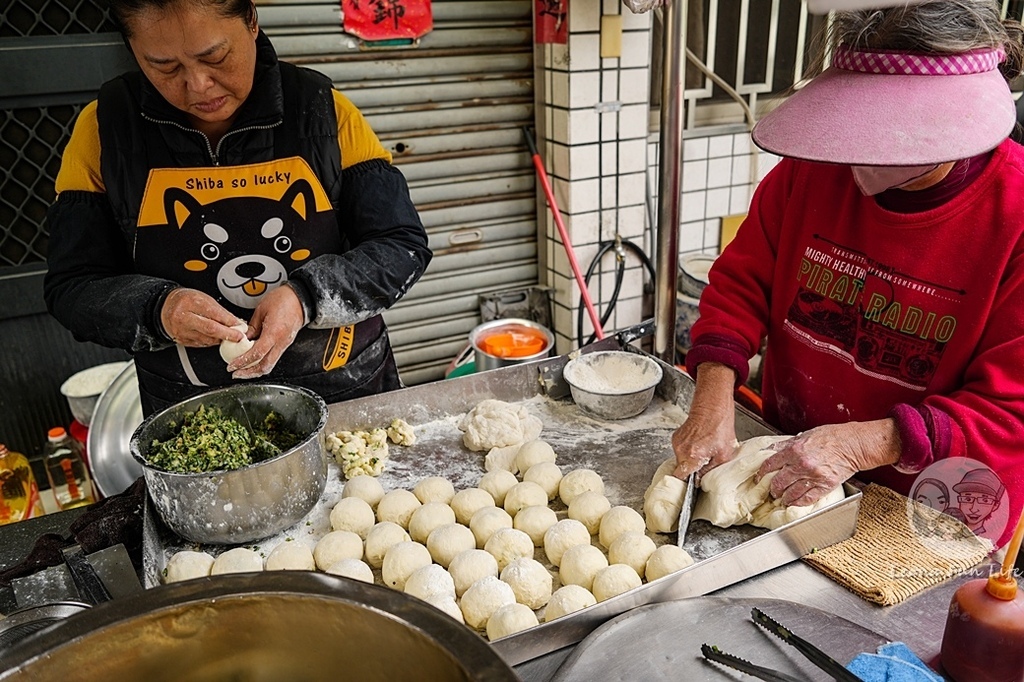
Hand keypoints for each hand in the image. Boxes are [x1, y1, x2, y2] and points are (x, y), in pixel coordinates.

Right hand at [160, 287, 244, 346]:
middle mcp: (184, 318)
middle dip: (228, 334)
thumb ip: (219, 311)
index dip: (229, 321)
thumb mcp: (203, 299)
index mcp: (190, 303)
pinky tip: (216, 338)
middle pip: (210, 329)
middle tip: (239, 337)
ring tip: (229, 336)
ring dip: (221, 339)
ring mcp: (182, 331)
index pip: (213, 313)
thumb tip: (236, 322)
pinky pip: (202, 343)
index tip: (240, 326)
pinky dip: (212, 341)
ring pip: (207, 339)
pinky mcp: (182, 340)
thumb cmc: (185, 301)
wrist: (165, 308)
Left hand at [228, 284, 304, 378]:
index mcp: (274, 333)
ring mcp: (284, 344)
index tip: (232, 366)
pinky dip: (261, 362)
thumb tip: (242, 339)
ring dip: (255, 370)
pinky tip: (253, 360)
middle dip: (249, 373)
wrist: (300, 299)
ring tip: (243, 370)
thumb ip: (251, 327)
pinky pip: (273, 358)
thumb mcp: (261, 310)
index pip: (257, 353)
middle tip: (236, 373)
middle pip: (265, 366)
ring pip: (269, 364)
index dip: (242, 362)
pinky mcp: (285, 344)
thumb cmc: (284, 300)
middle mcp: (281, 342)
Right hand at [671, 362, 738, 481]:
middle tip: (704, 465)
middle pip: (681, 469)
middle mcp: (681, 450)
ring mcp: (677, 442)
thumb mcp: (724, 455)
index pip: (680, 477)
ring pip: (680, 459)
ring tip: (704, 451)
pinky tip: (699, 444)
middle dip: (691, 469)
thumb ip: (710, 471)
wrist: (713, 408)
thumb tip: (700, 480)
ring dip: (690, 459)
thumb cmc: (721, 428)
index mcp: (692, 456)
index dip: (686, 483)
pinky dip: (688, 450)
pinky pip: (680, 450)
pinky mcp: (676, 437)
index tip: (692, 484)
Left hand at [757, 419, 900, 505]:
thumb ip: (787, 444)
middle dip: (772, 488)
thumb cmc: (832, 437)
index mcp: (794, 450)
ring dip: (784, 497)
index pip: (770, 464)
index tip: (759, 477)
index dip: (762, 473)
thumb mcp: (805, 435)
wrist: (853, 444)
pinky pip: (807, 498)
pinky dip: (798, 502)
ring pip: (791, 492)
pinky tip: (794, 502)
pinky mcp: (825, 485)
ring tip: (782, 498)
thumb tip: (771, 450)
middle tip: (771, 491)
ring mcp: (813, 476)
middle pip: (778, 482)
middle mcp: (801, 464)